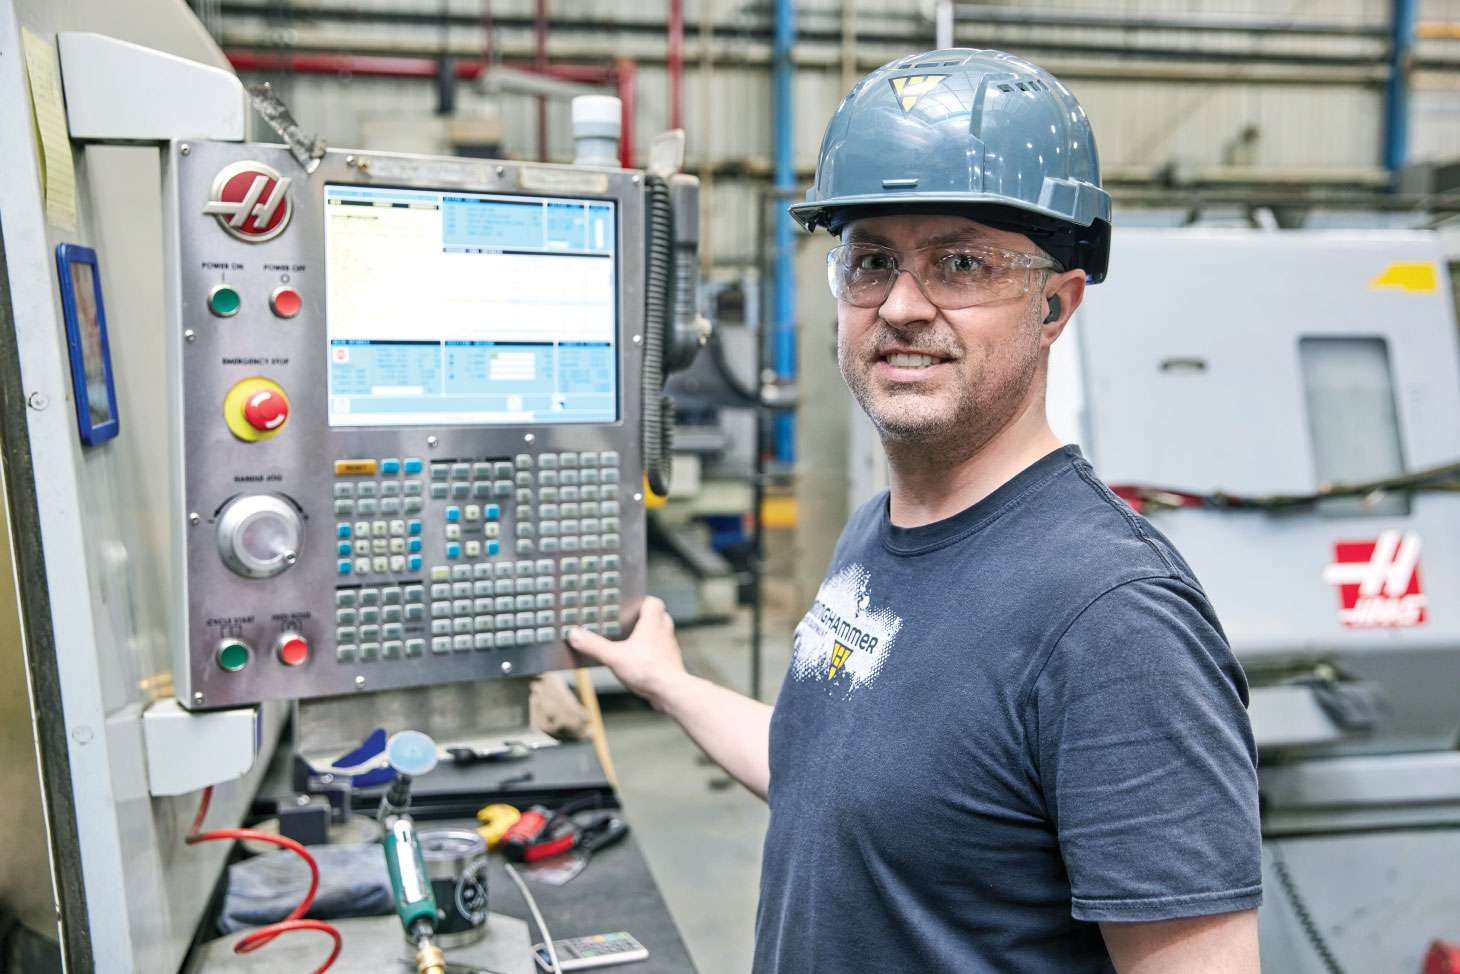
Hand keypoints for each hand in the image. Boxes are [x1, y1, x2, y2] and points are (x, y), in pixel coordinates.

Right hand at [566, 597, 688, 709]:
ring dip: (649, 636)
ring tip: (631, 643)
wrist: (670, 692)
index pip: (654, 602)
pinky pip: (661, 652)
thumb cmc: (647, 670)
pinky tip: (639, 662)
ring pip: (661, 635)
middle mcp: (664, 632)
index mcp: (653, 623)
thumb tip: (574, 634)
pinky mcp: (671, 664)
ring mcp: (669, 648)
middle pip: (658, 616)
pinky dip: (652, 653)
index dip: (643, 601)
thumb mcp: (614, 657)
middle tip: (629, 623)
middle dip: (645, 618)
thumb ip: (594, 645)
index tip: (630, 605)